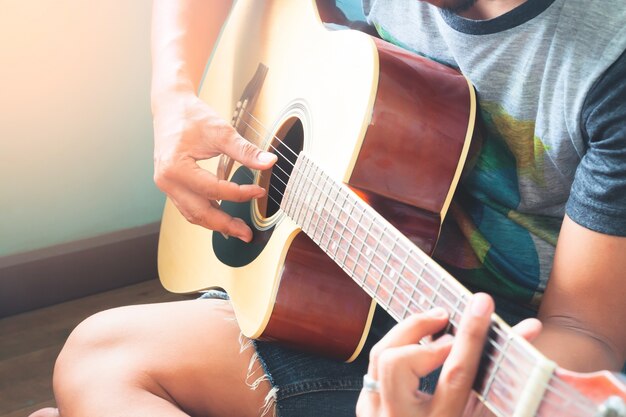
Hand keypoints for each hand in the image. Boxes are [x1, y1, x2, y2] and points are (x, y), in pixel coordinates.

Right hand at [152, 92, 276, 240]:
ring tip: (238, 230)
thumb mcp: (221, 132)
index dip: (239, 194)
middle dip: (225, 224)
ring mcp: (166, 186)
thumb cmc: (191, 116)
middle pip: (199, 212)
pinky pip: (188, 207)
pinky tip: (223, 217)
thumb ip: (245, 151)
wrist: (170, 107)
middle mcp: (167, 181)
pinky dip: (206, 214)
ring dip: (216, 224)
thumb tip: (269, 163)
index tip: (259, 191)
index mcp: (175, 167)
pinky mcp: (171, 186)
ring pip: (192, 214)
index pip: (214, 189)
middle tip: (247, 233)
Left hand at [356, 293, 541, 416]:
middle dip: (421, 330)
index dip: (471, 336)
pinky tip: (417, 344)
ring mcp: (378, 415)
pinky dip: (396, 347)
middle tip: (446, 318)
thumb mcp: (484, 415)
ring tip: (435, 324)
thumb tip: (529, 328)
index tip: (482, 304)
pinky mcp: (367, 407)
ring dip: (408, 332)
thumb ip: (506, 378)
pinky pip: (374, 366)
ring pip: (380, 356)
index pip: (456, 373)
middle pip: (399, 362)